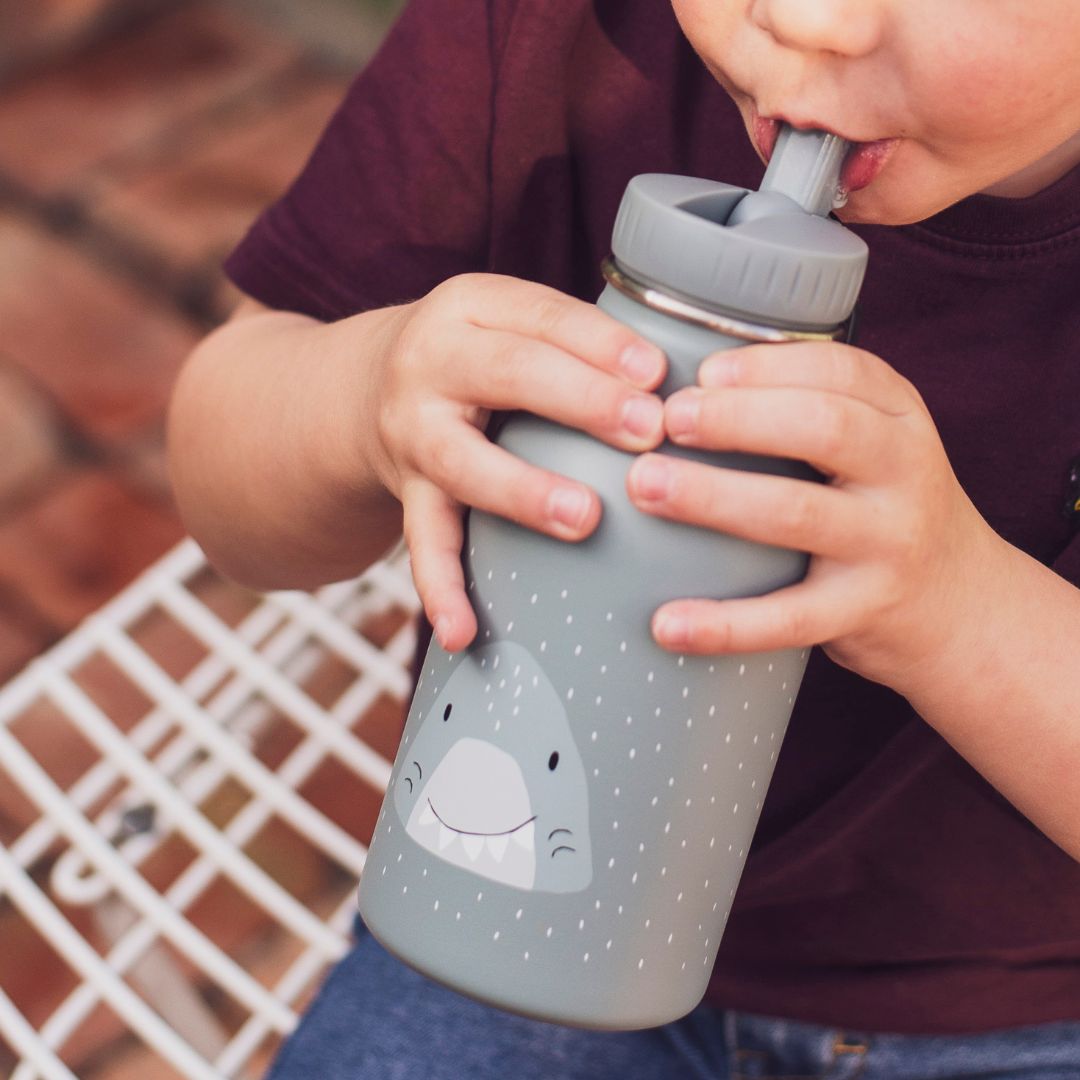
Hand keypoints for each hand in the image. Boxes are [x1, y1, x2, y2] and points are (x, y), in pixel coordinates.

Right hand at [365, 274, 667, 653]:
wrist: (367, 387)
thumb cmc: (480, 356)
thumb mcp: (512, 322)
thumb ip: (580, 342)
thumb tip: (692, 385)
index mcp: (470, 306)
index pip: (542, 314)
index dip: (601, 343)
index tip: (659, 373)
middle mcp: (431, 362)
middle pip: (507, 374)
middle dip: (581, 400)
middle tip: (647, 431)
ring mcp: (412, 432)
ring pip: (462, 462)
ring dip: (523, 491)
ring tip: (583, 520)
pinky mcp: (406, 490)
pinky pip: (421, 541)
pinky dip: (441, 588)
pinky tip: (462, 633)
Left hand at [625, 342, 1003, 691]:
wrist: (962, 609)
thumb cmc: (885, 510)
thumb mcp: (877, 446)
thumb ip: (809, 411)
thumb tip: (686, 389)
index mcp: (901, 419)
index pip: (841, 371)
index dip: (766, 366)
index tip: (700, 371)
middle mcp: (904, 474)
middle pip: (822, 428)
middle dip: (736, 418)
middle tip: (667, 420)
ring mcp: (888, 545)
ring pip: (797, 513)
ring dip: (713, 497)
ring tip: (645, 486)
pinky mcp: (864, 612)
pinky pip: (788, 618)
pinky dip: (723, 624)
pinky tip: (664, 623)